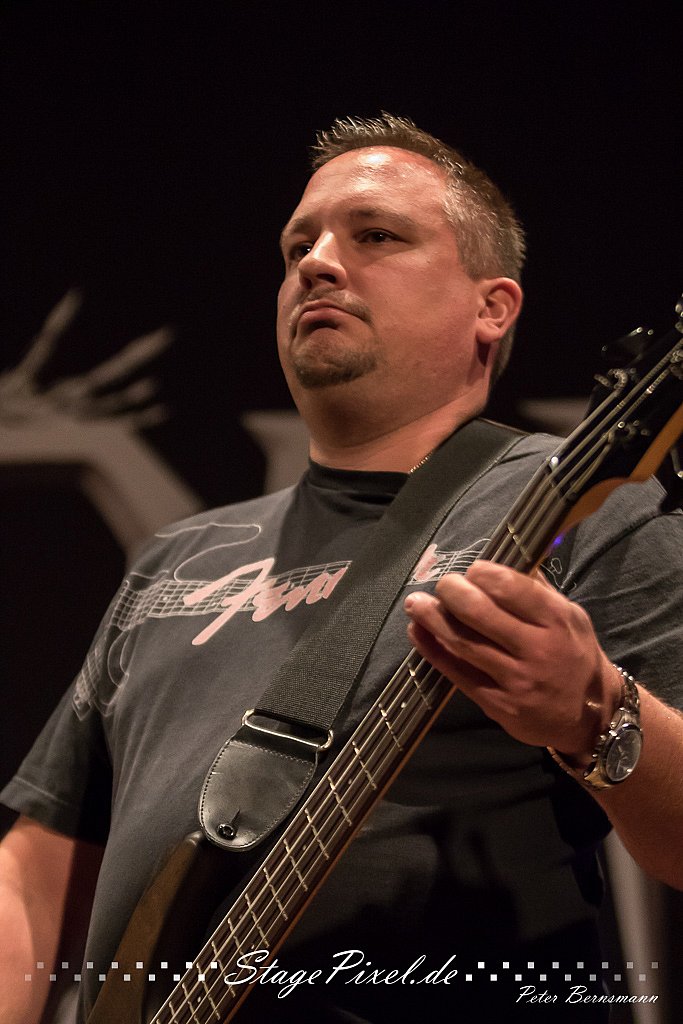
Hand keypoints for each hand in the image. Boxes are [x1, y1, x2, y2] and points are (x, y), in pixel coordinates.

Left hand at [404, 560, 620, 756]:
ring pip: (463, 643)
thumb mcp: (572, 618)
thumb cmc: (576, 657)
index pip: (511, 588)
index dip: (483, 574)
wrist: (591, 718)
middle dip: (452, 592)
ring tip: (416, 604)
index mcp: (556, 620)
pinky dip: (432, 651)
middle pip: (480, 613)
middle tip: (442, 584)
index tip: (471, 570)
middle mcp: (536, 649)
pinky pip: (457, 673)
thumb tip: (508, 558)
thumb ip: (539, 590)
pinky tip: (418, 634)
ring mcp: (515, 679)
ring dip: (433, 619)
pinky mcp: (497, 704)